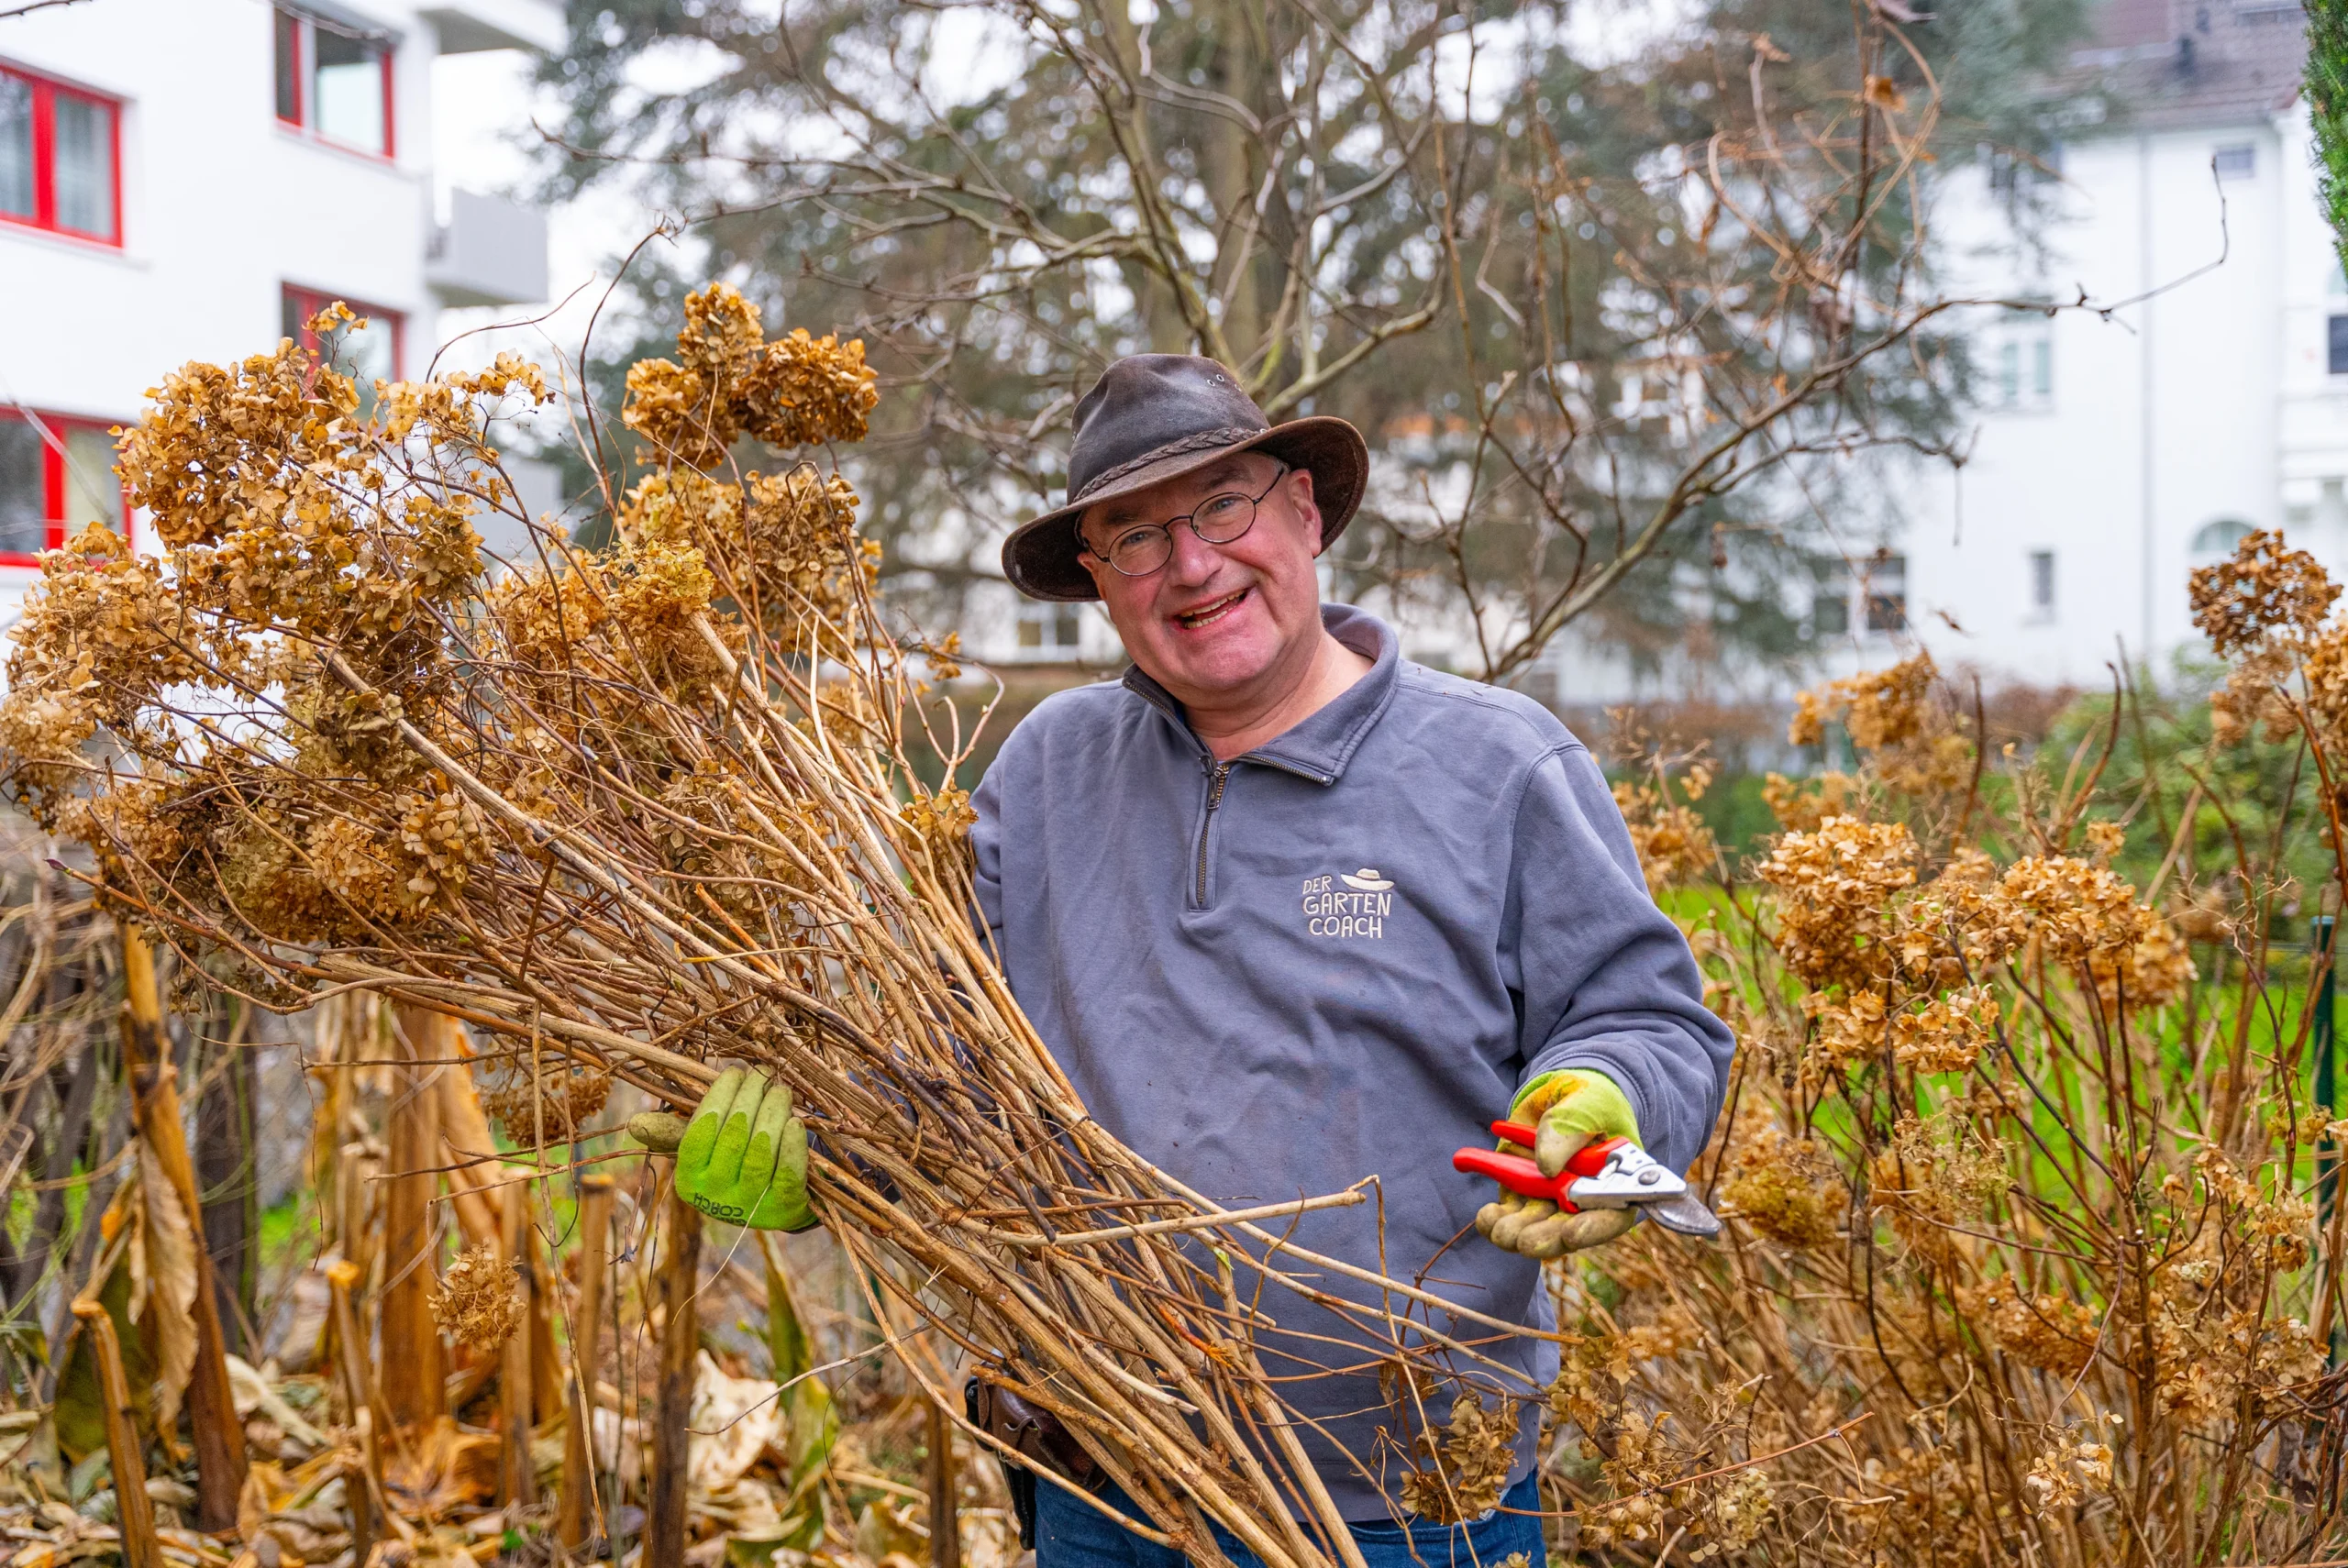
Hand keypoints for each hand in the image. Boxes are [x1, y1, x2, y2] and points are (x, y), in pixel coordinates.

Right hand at [638, 1065, 815, 1230]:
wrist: (775, 1206)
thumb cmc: (734, 1164)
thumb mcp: (706, 1152)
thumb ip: (677, 1131)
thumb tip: (633, 1124)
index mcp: (690, 1181)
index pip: (699, 1133)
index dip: (718, 1098)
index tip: (734, 1072)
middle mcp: (716, 1198)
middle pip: (733, 1137)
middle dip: (749, 1098)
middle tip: (762, 1074)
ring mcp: (751, 1206)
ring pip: (761, 1151)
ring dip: (772, 1113)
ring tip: (780, 1090)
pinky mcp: (784, 1208)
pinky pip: (788, 1172)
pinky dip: (792, 1145)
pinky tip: (795, 1122)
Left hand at [1474, 1068, 1640, 1259]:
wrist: (1560, 1093)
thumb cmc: (1588, 1099)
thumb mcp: (1584, 1105)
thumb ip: (1569, 1131)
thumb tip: (1546, 1166)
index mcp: (1616, 1181)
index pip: (1613, 1216)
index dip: (1595, 1229)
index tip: (1573, 1233)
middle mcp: (1585, 1199)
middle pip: (1571, 1232)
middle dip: (1548, 1239)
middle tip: (1527, 1241)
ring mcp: (1552, 1200)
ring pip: (1537, 1230)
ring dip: (1517, 1234)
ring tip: (1500, 1229)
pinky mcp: (1523, 1195)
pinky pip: (1509, 1216)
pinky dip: (1494, 1220)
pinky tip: (1486, 1215)